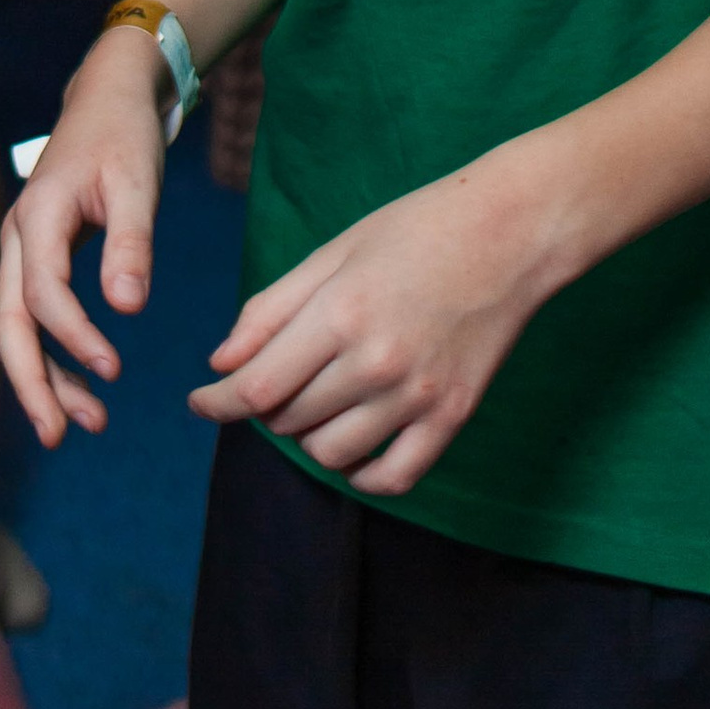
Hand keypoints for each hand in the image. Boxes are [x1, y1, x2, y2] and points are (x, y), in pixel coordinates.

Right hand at [0, 25, 170, 443]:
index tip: (114, 369)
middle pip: (9, 321)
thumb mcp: (137, 182)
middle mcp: (19, 236)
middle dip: (31, 381)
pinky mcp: (38, 259)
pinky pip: (32, 316)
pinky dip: (52, 355)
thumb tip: (126, 308)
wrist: (108, 99)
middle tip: (61, 435)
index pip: (42, 291)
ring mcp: (23, 249)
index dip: (73, 335)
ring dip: (43, 377)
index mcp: (39, 215)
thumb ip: (131, 243)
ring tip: (85, 423)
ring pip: (16, 326)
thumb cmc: (124, 136)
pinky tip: (81, 386)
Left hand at [190, 151, 563, 496]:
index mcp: (339, 314)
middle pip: (289, 420)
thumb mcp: (333, 252)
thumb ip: (271, 309)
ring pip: (331, 454)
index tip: (200, 401)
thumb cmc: (415, 230)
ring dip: (308, 436)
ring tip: (318, 400)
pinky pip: (393, 478)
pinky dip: (362, 474)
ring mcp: (418, 397)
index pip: (255, 387)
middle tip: (278, 373)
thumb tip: (220, 364)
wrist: (509, 234)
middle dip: (266, 405)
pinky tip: (354, 447)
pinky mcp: (452, 418)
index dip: (216, 402)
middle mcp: (376, 363)